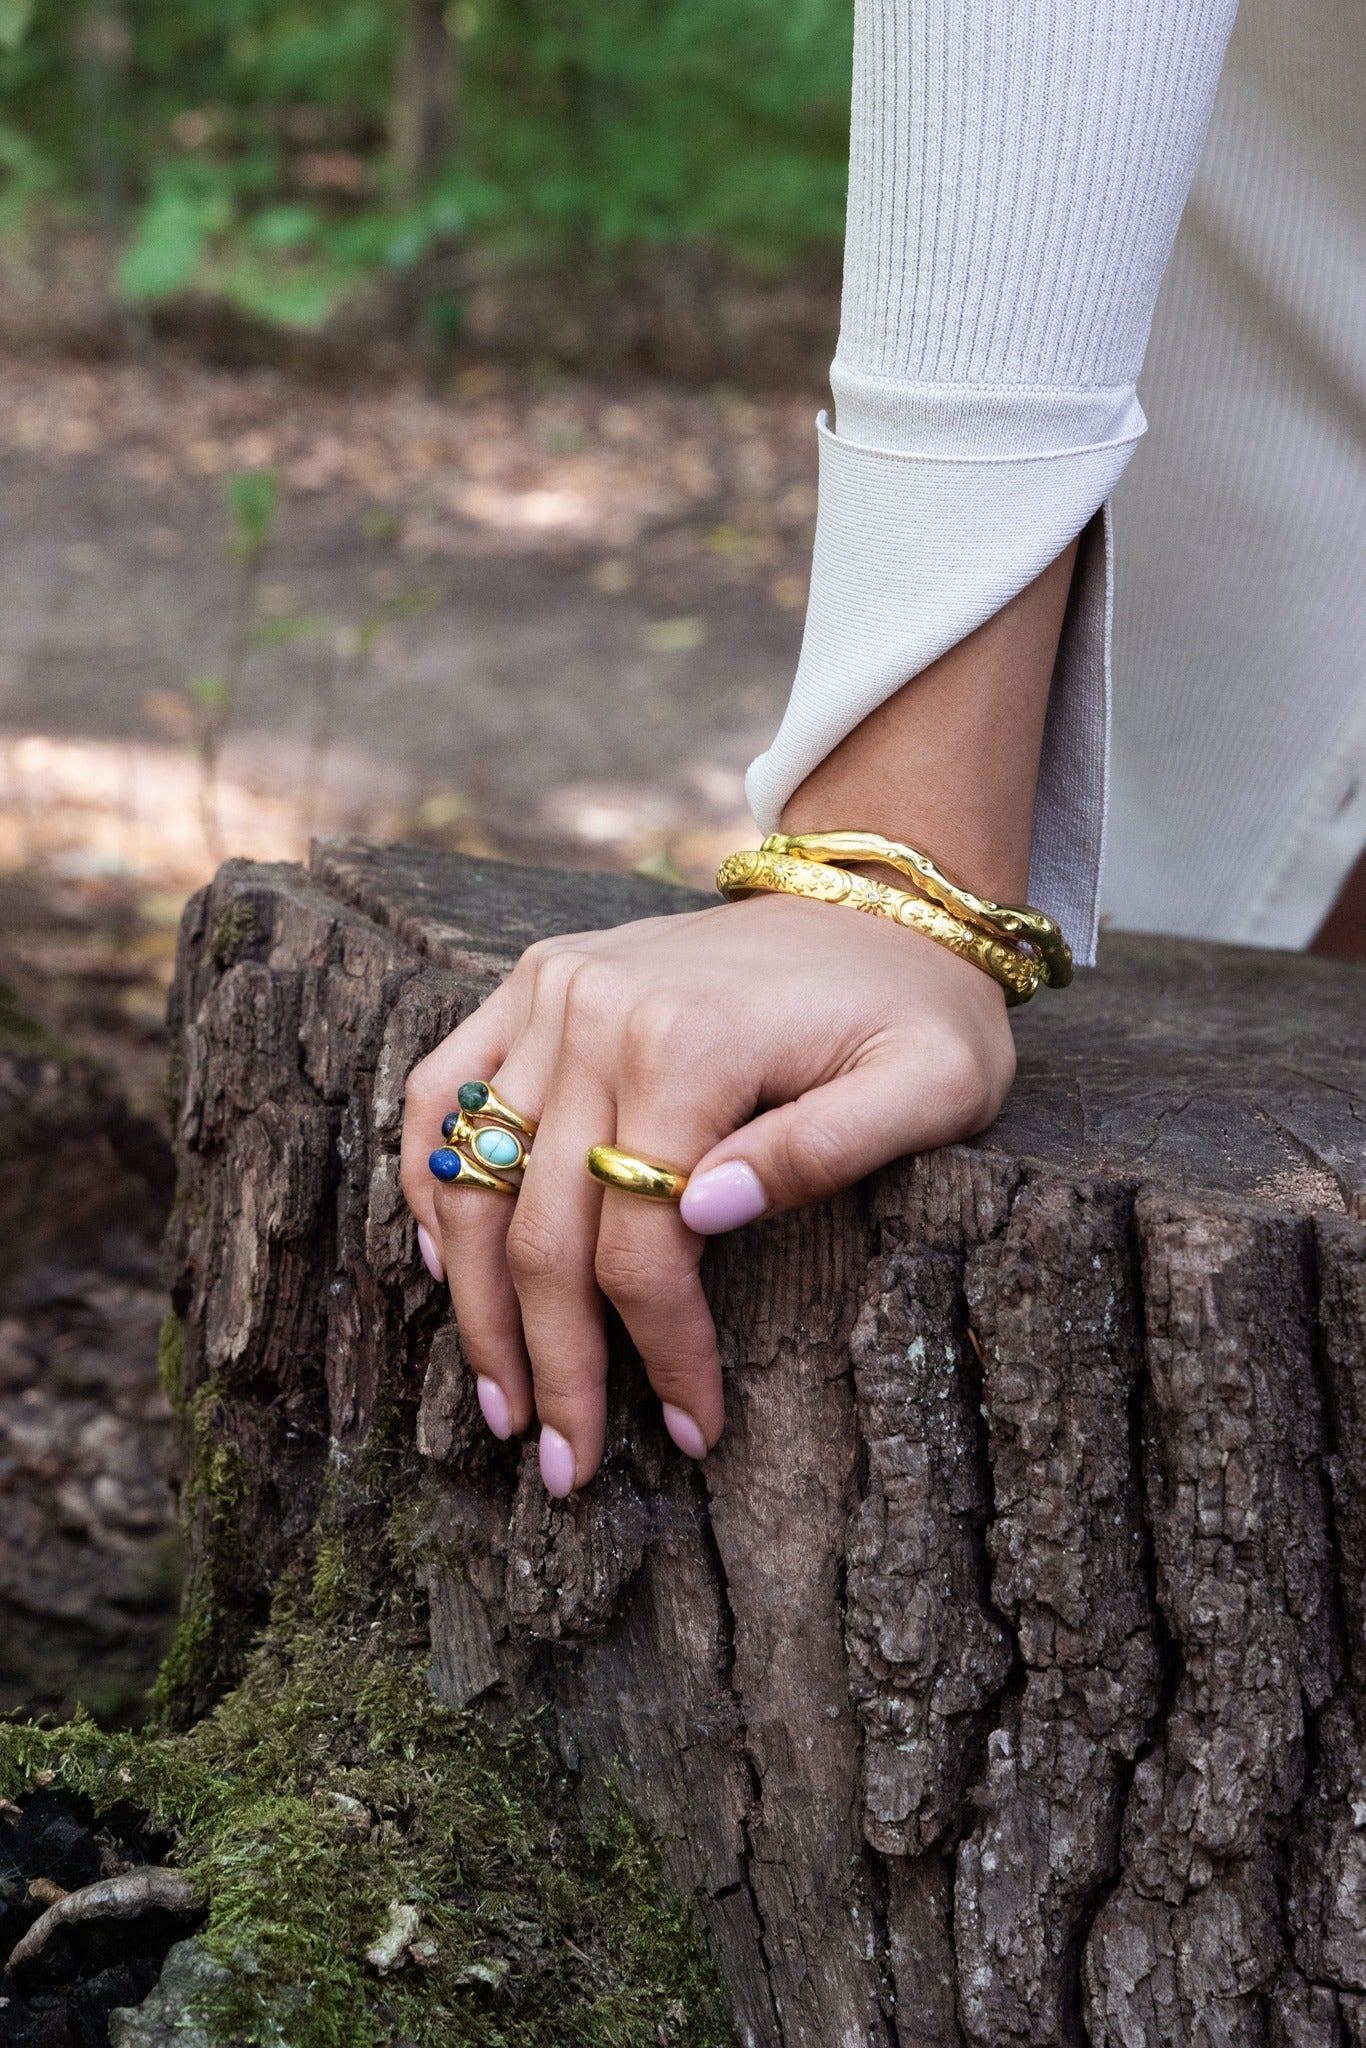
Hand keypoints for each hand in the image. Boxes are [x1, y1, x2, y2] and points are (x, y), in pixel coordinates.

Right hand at [401, 892, 1015, 1494]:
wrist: (875, 897)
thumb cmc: (916, 1010)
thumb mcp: (935, 1084)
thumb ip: (828, 1149)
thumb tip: (704, 1216)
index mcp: (693, 1043)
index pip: (643, 1242)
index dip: (660, 1351)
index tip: (694, 1430)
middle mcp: (598, 1011)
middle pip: (543, 1229)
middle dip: (555, 1363)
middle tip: (566, 1463)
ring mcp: (552, 990)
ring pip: (473, 1176)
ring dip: (478, 1303)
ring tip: (504, 1400)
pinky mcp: (531, 981)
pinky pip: (439, 1090)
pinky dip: (431, 1181)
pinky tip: (447, 1265)